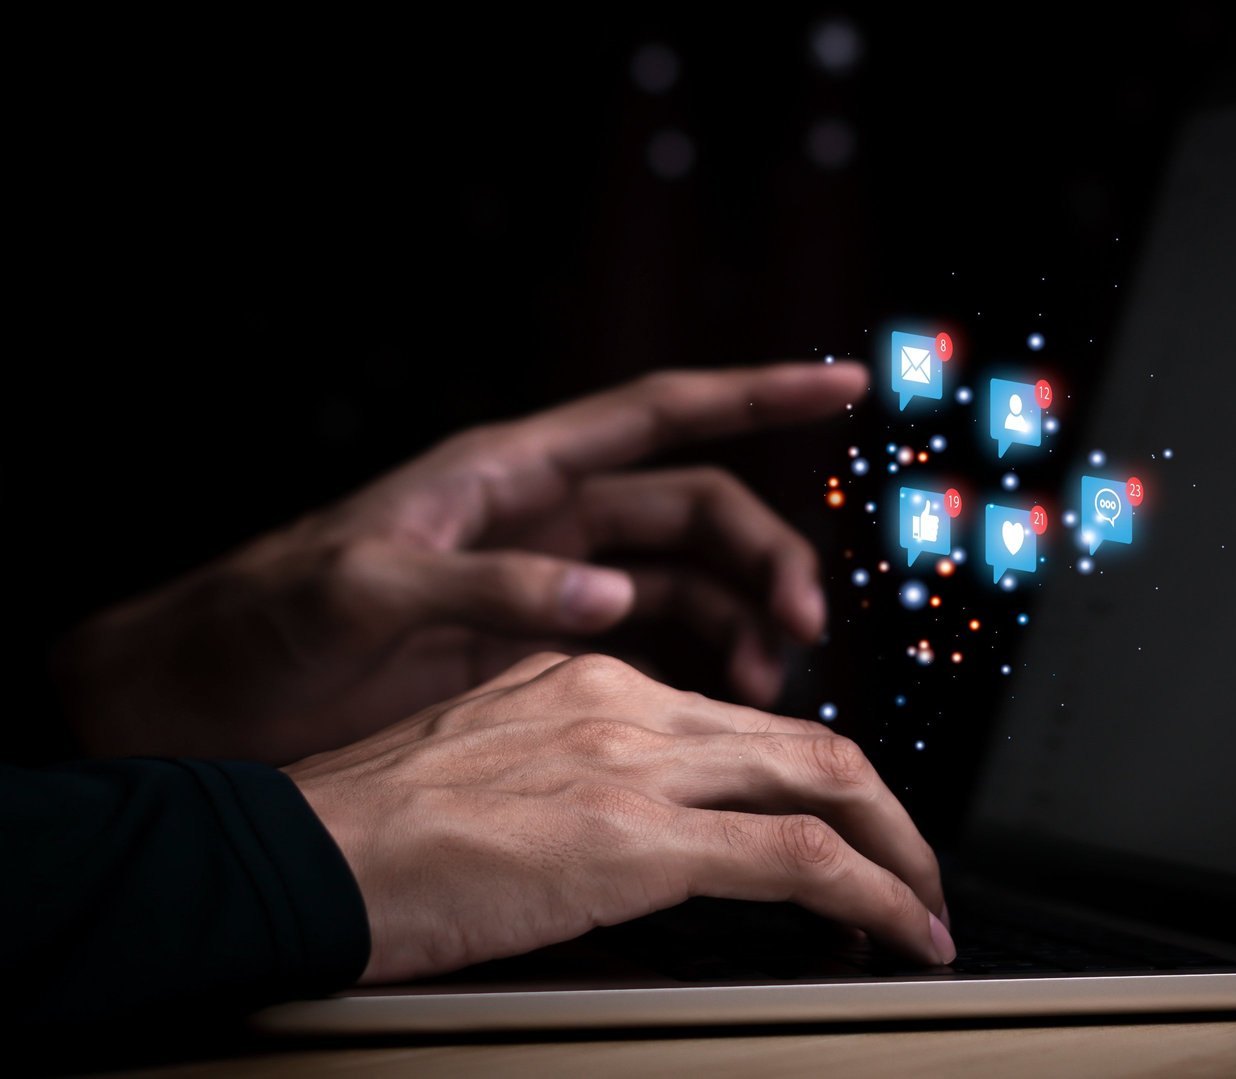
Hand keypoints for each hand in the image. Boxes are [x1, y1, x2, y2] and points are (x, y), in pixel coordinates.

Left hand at [58, 362, 865, 762]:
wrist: (206, 707)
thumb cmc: (260, 625)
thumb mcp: (361, 591)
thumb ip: (487, 588)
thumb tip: (611, 595)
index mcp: (511, 474)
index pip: (661, 413)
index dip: (757, 393)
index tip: (843, 384)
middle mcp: (547, 522)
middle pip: (698, 513)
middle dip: (767, 557)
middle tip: (804, 626)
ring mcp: (550, 590)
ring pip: (688, 584)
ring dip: (743, 621)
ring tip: (770, 678)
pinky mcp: (540, 657)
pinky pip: (652, 647)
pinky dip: (700, 668)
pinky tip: (721, 704)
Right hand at [286, 652, 954, 981]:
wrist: (291, 854)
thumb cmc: (366, 835)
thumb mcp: (492, 777)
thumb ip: (576, 785)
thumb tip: (635, 840)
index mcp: (590, 681)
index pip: (744, 726)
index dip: (817, 779)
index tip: (842, 829)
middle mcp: (627, 703)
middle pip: (806, 742)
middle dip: (885, 811)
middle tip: (916, 870)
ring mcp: (637, 762)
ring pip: (826, 782)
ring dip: (897, 850)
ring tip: (923, 906)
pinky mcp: (636, 837)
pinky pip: (799, 858)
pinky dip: (873, 892)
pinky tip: (898, 929)